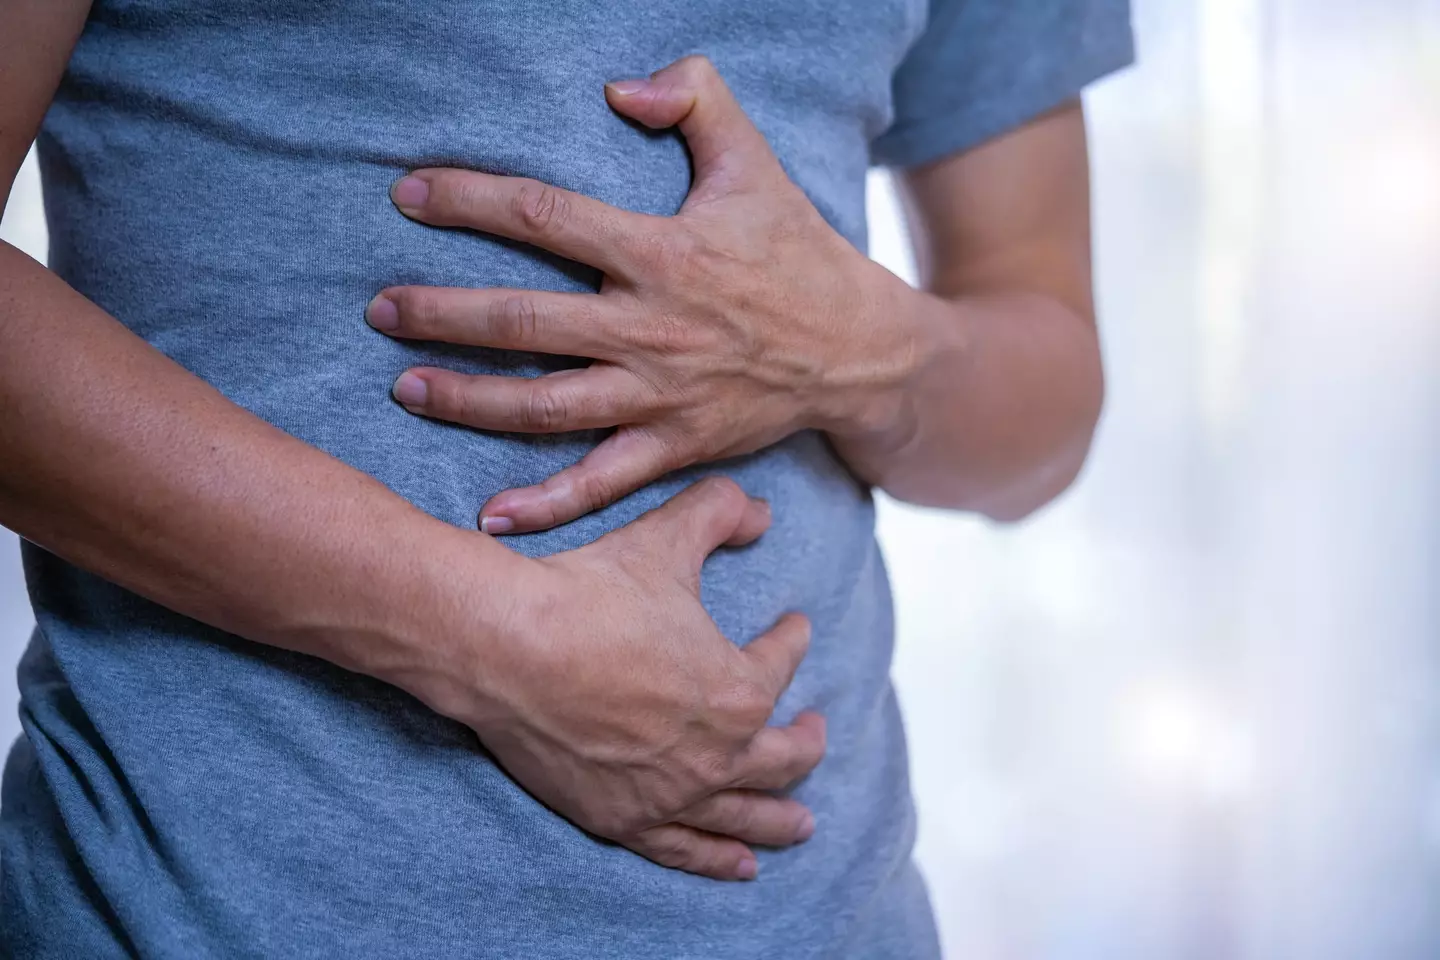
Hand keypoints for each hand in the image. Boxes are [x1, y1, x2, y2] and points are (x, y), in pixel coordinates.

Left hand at [366, 55, 918, 533]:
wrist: (860, 351)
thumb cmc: (796, 251)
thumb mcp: (754, 163)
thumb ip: (696, 102)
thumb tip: (621, 87)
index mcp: (662, 253)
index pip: (546, 217)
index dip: (470, 200)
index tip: (408, 195)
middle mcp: (652, 329)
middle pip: (525, 323)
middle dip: (442, 313)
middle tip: (380, 308)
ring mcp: (660, 396)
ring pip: (546, 406)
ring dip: (469, 400)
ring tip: (406, 388)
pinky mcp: (675, 447)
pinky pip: (601, 482)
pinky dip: (547, 504)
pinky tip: (490, 516)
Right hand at [425, 477, 825, 880]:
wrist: (505, 646)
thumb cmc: (589, 592)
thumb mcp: (667, 537)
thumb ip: (721, 513)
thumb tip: (761, 510)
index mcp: (739, 691)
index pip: (781, 664)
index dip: (790, 639)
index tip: (793, 627)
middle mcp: (717, 755)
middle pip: (782, 758)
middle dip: (804, 742)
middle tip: (813, 729)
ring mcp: (671, 795)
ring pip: (746, 816)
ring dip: (780, 819)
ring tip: (802, 825)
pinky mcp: (623, 819)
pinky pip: (685, 848)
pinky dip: (718, 858)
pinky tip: (741, 866)